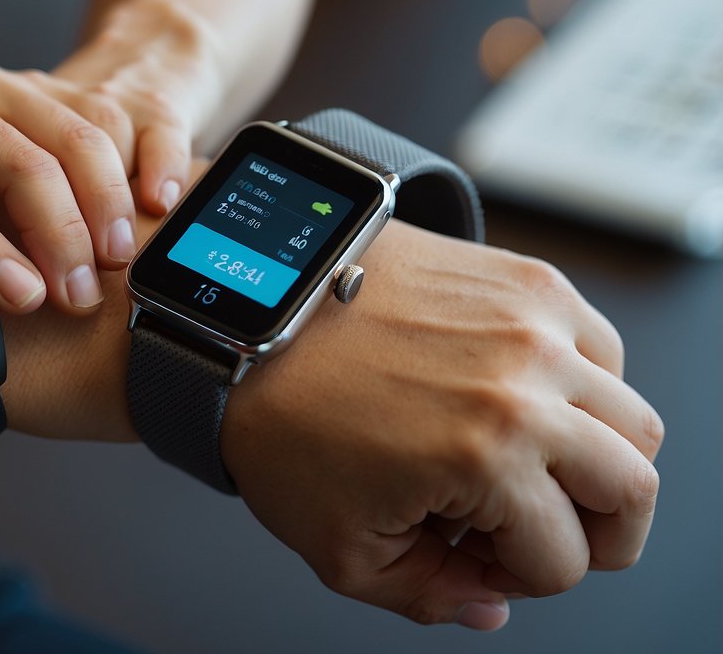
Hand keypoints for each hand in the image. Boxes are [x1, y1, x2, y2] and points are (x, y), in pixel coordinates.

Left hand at [222, 221, 662, 629]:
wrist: (250, 313)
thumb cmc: (277, 415)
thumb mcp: (339, 545)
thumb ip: (429, 594)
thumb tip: (491, 604)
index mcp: (486, 457)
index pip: (562, 561)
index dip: (519, 577)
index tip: (477, 556)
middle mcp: (527, 385)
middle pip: (632, 491)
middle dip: (593, 535)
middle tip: (538, 532)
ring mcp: (534, 324)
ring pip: (633, 421)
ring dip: (596, 461)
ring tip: (529, 466)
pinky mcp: (525, 279)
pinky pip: (601, 349)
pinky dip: (582, 388)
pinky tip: (521, 402)